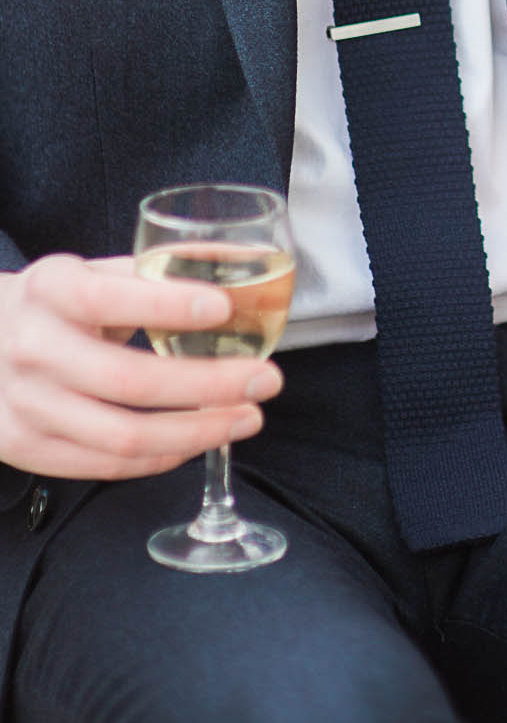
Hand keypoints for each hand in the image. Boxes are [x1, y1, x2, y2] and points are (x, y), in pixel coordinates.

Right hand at [0, 254, 281, 481]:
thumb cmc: (59, 305)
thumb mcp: (97, 272)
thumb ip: (164, 268)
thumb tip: (248, 257)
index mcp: (51, 290)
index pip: (108, 300)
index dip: (168, 306)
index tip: (224, 308)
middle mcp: (32, 349)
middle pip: (129, 380)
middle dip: (209, 384)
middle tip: (265, 379)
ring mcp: (25, 406)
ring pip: (122, 436)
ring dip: (197, 432)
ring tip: (247, 418)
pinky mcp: (27, 447)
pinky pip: (105, 465)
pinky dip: (162, 457)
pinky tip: (199, 439)